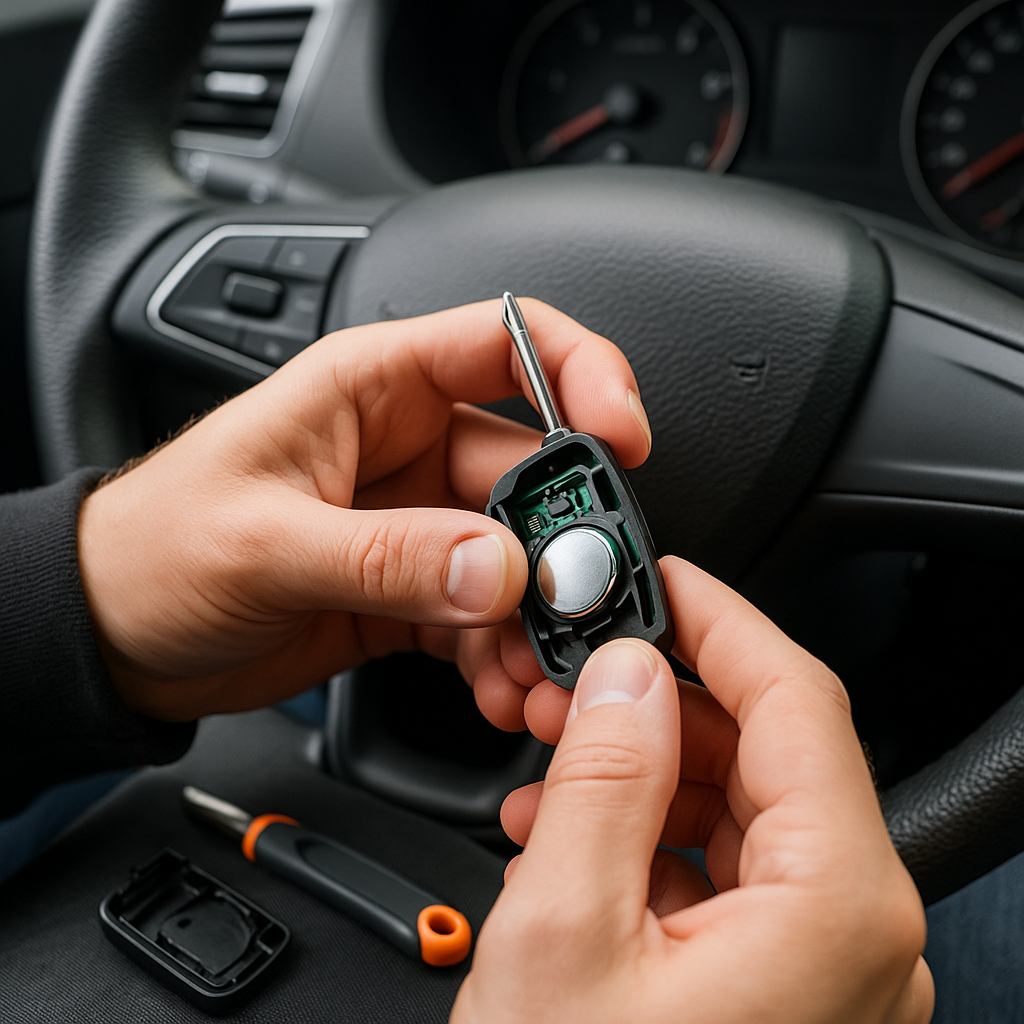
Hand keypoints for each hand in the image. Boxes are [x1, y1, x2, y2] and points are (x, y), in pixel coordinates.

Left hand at [77, 298, 650, 720]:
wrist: (114, 639)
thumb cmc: (152, 549)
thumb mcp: (265, 544)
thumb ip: (388, 555)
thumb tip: (496, 569)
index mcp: (372, 388)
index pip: (506, 342)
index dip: (581, 373)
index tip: (620, 432)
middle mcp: (405, 449)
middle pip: (529, 470)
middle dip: (564, 536)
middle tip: (577, 593)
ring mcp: (415, 525)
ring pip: (517, 555)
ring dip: (539, 612)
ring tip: (534, 666)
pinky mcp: (412, 591)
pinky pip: (486, 615)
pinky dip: (504, 653)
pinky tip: (501, 684)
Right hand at [452, 558, 932, 1023]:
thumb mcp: (564, 930)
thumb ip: (602, 774)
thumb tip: (625, 672)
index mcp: (837, 906)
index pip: (795, 698)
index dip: (719, 619)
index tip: (660, 579)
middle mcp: (856, 936)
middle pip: (767, 750)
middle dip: (663, 698)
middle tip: (576, 673)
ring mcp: (821, 970)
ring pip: (740, 808)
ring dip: (646, 764)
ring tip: (553, 754)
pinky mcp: (777, 994)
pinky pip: (725, 871)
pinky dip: (651, 830)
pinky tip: (575, 825)